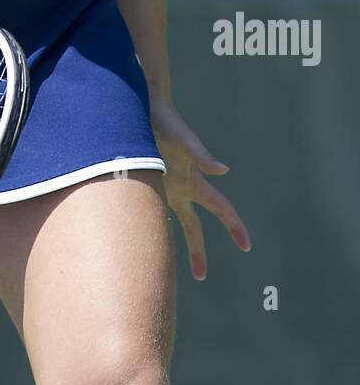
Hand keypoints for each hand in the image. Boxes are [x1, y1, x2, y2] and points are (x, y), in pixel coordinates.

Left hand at [148, 92, 250, 279]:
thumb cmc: (165, 123)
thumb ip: (202, 156)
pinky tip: (138, 240)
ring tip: (162, 265)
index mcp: (194, 180)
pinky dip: (147, 225)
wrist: (141, 109)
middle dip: (198, 250)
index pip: (220, 208)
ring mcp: (161, 186)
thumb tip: (223, 170)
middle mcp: (180, 186)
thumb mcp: (184, 140)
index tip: (246, 246)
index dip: (235, 226)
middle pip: (194, 226)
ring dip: (168, 243)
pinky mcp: (143, 182)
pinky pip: (146, 210)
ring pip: (169, 222)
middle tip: (201, 275)